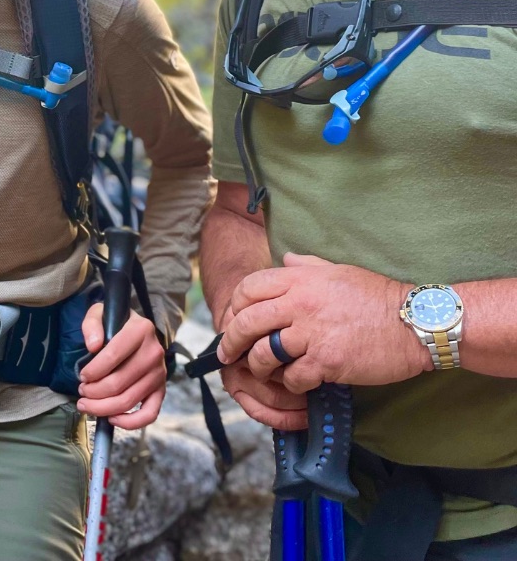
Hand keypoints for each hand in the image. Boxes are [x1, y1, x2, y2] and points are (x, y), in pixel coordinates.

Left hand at [76, 305, 165, 427]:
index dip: (94, 370)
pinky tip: (111, 419)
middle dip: (94, 392)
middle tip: (81, 392)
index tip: (82, 376)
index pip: (114, 355)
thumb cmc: (115, 323)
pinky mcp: (161, 390)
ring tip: (87, 405)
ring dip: (103, 408)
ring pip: (129, 400)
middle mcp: (154, 352)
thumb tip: (93, 346)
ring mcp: (159, 373)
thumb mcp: (100, 313)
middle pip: (119, 383)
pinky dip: (130, 422)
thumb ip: (92, 324)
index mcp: (141, 330)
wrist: (137, 330)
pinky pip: (149, 414)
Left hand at [218, 253, 425, 393]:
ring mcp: (311, 332)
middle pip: (247, 321)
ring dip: (258, 366)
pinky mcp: (326, 361)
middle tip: (227, 354)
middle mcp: (299, 302)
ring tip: (261, 372)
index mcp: (299, 278)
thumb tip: (287, 259)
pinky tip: (298, 382)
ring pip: (263, 352)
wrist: (415, 322)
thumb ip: (306, 266)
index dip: (235, 306)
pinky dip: (290, 383)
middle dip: (231, 341)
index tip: (232, 319)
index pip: (249, 288)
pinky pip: (292, 376)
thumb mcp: (338, 270)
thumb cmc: (377, 296)